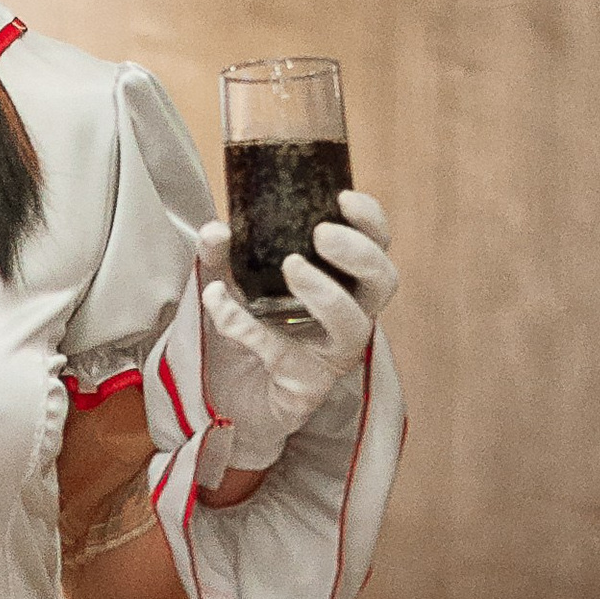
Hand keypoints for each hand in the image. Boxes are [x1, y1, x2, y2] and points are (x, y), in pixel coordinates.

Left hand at [187, 192, 397, 477]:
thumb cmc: (248, 331)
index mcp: (344, 282)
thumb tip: (216, 228)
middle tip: (321, 234)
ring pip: (352, 323)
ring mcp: (333, 354)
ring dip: (326, 291)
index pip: (377, 244)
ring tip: (291, 266)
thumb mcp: (230, 282)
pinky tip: (217, 302)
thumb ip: (223, 254)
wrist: (231, 400)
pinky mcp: (307, 386)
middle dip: (359, 253)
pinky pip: (283, 354)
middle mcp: (350, 317)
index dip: (370, 220)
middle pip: (383, 281)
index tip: (342, 198)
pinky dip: (246, 325)